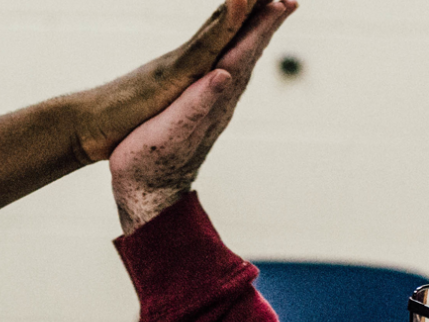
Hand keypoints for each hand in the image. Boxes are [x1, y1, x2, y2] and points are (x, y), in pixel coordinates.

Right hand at [108, 0, 297, 233]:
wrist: (148, 195)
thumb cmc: (151, 163)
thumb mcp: (171, 132)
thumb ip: (197, 104)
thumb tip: (223, 75)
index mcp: (215, 98)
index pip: (244, 54)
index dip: (261, 26)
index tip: (280, 1)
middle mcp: (221, 100)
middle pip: (250, 54)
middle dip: (267, 24)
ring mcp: (215, 107)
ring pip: (241, 63)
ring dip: (256, 37)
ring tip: (268, 15)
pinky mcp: (203, 112)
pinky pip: (226, 73)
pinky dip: (236, 54)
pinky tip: (233, 53)